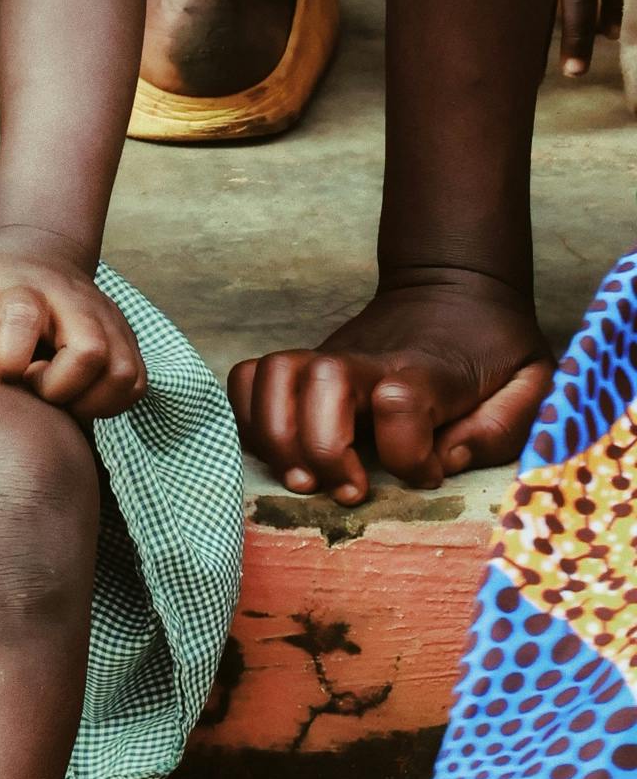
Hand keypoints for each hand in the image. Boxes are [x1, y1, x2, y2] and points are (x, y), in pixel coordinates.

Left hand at [0, 236, 146, 422]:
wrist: (40, 257)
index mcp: (27, 291)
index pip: (24, 320)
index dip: (7, 361)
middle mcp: (77, 303)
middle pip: (89, 352)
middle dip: (58, 388)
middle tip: (34, 383)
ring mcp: (109, 320)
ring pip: (121, 374)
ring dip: (87, 401)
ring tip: (58, 391)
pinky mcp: (128, 338)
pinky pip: (134, 384)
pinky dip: (109, 402)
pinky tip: (79, 393)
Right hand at [231, 273, 551, 506]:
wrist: (451, 288)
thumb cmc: (493, 347)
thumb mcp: (531, 381)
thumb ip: (503, 425)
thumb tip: (445, 461)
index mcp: (427, 370)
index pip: (401, 401)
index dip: (410, 453)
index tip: (429, 475)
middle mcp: (365, 361)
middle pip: (319, 380)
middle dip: (322, 447)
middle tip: (347, 490)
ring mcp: (326, 358)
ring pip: (270, 374)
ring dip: (274, 435)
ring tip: (303, 479)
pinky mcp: (302, 366)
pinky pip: (246, 380)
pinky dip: (246, 418)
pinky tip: (277, 454)